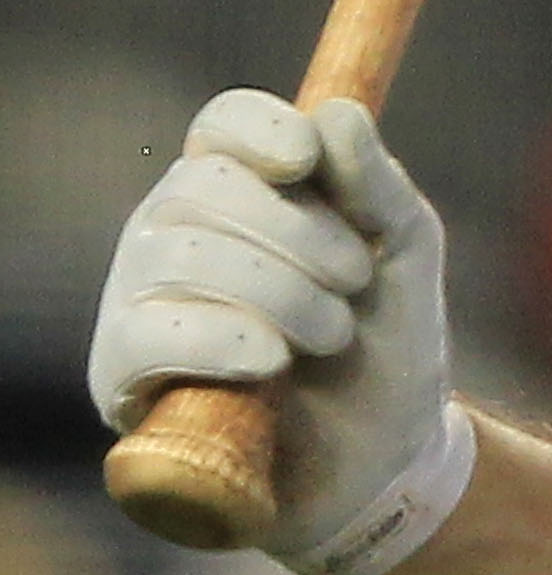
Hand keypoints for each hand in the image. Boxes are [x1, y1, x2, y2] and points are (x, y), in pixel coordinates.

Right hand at [90, 91, 475, 574]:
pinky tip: (270, 359)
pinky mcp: (122, 376)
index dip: (260, 131)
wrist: (386, 460)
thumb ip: (378, 185)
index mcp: (237, 191)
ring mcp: (138, 301)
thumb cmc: (388, 346)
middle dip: (297, 233)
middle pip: (203, 186)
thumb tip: (338, 113)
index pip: (222, 127)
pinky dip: (218, 338)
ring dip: (278, 291)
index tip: (308, 161)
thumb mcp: (405, 254)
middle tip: (355, 283)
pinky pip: (146, 332)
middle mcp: (174, 234)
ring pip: (179, 254)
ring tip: (333, 336)